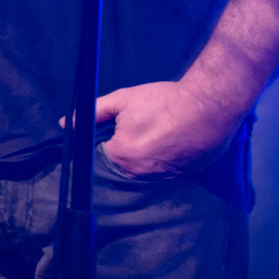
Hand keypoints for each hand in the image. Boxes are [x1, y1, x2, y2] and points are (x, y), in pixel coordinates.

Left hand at [83, 80, 243, 176]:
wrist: (210, 106)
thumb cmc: (165, 101)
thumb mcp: (124, 100)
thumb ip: (94, 112)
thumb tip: (68, 121)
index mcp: (120, 156)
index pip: (102, 153)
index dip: (110, 137)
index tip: (123, 126)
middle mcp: (139, 173)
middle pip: (123, 162)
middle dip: (128, 146)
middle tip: (146, 126)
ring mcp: (162, 178)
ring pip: (143, 168)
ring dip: (146, 155)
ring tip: (160, 133)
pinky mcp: (182, 177)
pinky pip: (164, 172)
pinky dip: (164, 160)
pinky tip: (172, 142)